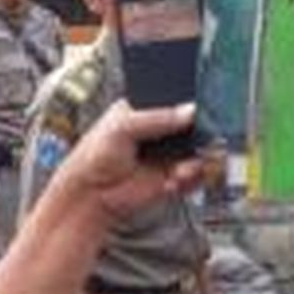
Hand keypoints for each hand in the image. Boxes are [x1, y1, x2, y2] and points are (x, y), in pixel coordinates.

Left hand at [54, 100, 203, 220]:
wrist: (90, 194)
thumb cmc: (95, 155)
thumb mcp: (123, 127)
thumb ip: (158, 118)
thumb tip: (190, 111)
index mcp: (147, 109)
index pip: (177, 100)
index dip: (192, 104)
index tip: (201, 111)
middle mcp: (162, 130)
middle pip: (195, 126)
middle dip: (202, 134)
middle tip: (202, 140)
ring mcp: (169, 153)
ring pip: (201, 151)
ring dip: (198, 161)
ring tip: (180, 170)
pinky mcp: (174, 176)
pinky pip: (196, 175)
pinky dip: (191, 179)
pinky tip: (173, 181)